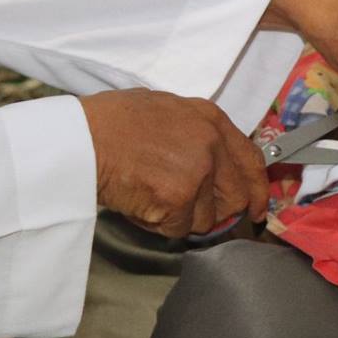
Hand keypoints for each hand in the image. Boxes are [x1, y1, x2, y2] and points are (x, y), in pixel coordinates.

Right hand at [81, 89, 267, 238]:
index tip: (256, 209)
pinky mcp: (179, 198)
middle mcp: (211, 143)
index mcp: (210, 118)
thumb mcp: (164, 109)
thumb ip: (194, 133)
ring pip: (205, 219)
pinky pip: (178, 228)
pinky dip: (158, 224)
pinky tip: (139, 202)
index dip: (257, 189)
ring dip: (180, 217)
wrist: (81, 139)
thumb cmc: (110, 123)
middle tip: (187, 211)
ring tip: (149, 194)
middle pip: (235, 197)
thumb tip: (212, 164)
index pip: (251, 160)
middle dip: (215, 212)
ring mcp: (198, 171)